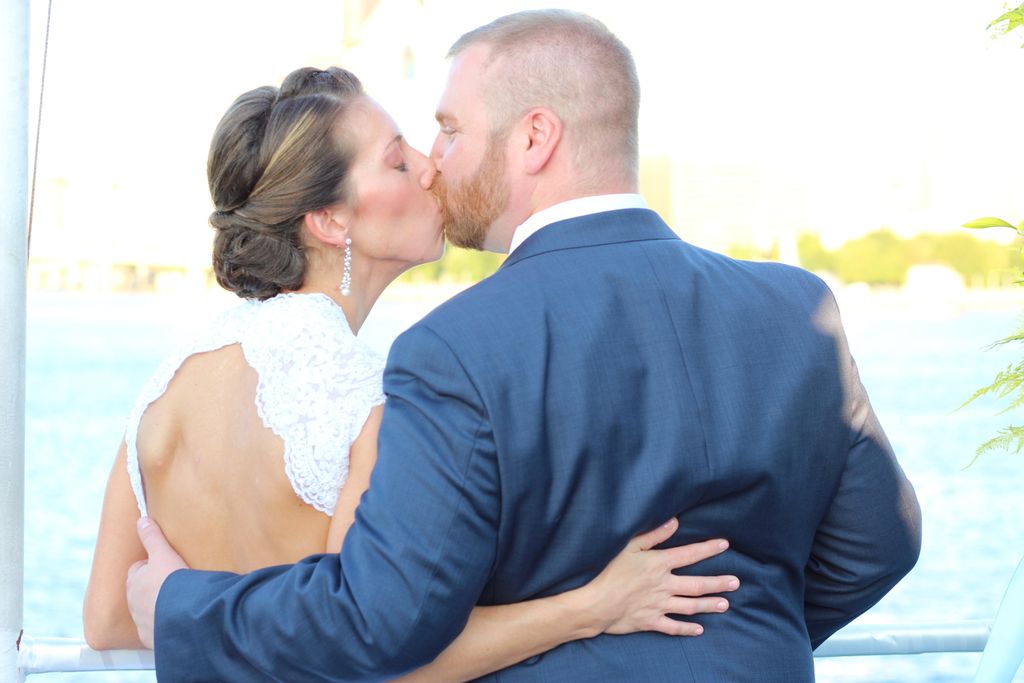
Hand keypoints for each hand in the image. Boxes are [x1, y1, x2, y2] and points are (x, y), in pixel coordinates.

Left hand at [125, 517, 188, 648]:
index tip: (165, 567)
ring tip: (177, 602)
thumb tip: (141, 520)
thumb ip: (152, 537)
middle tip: (172, 584)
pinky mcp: (151, 638)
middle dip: (152, 588)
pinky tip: (177, 619)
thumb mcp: (164, 553)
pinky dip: (163, 624)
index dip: (151, 566)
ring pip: (147, 610)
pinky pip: (155, 629)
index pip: (138, 570)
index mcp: (134, 581)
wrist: (183, 614)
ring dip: (158, 606)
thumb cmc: (172, 581)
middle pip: (141, 591)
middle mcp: (133, 603)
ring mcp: (141, 622)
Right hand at [581, 518, 737, 636]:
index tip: (725, 545)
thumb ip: (653, 535)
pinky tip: (699, 629)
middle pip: (698, 585)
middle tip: (735, 582)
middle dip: (718, 583)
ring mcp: (659, 605)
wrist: (597, 604)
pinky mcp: (651, 622)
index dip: (708, 549)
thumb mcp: (628, 547)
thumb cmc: (610, 572)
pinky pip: (674, 627)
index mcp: (659, 564)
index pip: (690, 555)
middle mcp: (664, 586)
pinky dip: (687, 629)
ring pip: (691, 606)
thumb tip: (674, 522)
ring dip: (709, 605)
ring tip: (725, 604)